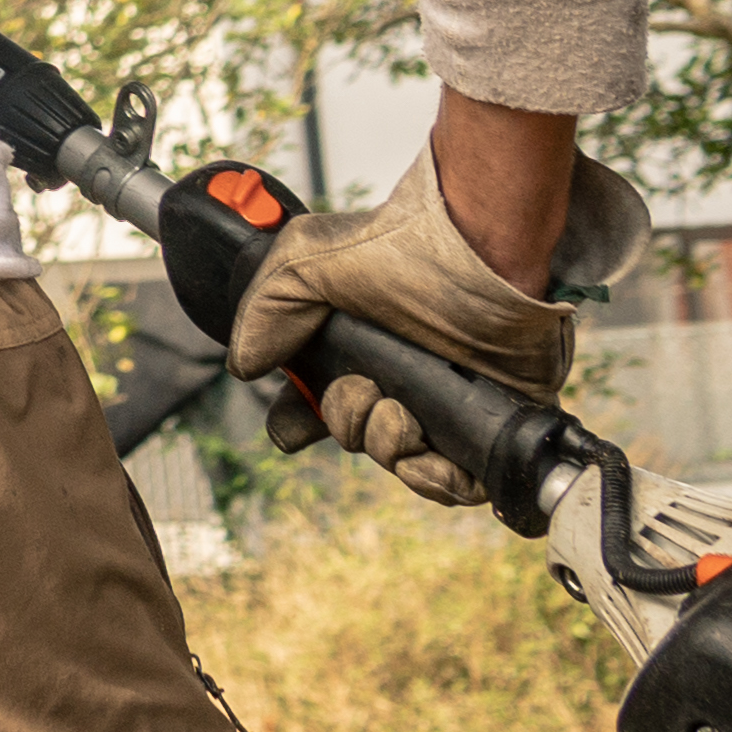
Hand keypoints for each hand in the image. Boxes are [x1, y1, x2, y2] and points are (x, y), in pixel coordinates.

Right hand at [225, 138, 649, 504]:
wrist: (481, 254)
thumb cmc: (401, 246)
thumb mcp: (304, 261)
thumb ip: (263, 311)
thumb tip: (243, 365)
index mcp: (354, 343)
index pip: (316, 399)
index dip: (299, 418)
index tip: (292, 422)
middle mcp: (398, 374)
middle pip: (355, 437)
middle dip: (345, 424)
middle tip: (359, 390)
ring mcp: (445, 402)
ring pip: (402, 463)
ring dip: (387, 448)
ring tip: (396, 411)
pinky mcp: (489, 425)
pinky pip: (459, 485)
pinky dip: (434, 481)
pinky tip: (422, 450)